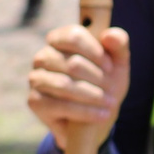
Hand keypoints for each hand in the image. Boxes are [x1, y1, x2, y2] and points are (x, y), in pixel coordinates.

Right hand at [27, 22, 129, 137]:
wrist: (95, 117)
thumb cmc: (104, 84)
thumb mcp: (118, 63)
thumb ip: (119, 44)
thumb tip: (109, 35)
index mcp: (59, 40)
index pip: (73, 36)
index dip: (95, 51)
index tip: (110, 66)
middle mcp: (42, 57)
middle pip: (72, 63)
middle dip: (98, 78)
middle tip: (112, 89)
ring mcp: (35, 78)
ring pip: (64, 84)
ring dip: (93, 95)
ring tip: (109, 103)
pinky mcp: (34, 101)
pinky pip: (60, 105)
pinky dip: (86, 111)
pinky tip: (101, 115)